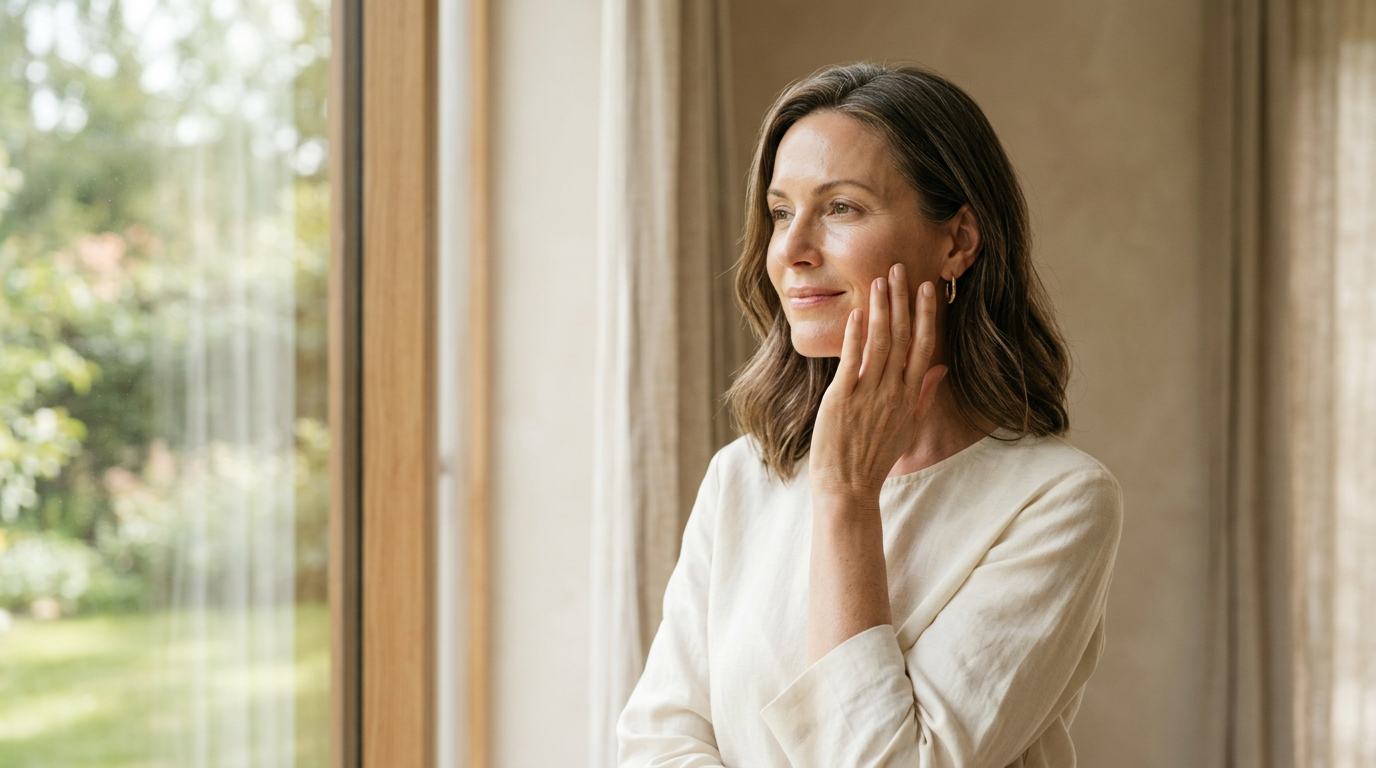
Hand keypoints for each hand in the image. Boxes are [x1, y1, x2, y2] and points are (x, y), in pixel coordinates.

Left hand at [808, 263, 947, 502]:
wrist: (849, 487)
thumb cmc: (875, 458)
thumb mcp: (908, 426)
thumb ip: (924, 394)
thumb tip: (940, 368)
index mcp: (909, 396)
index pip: (923, 346)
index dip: (925, 315)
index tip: (926, 288)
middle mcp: (893, 391)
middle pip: (902, 337)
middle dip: (901, 301)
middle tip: (899, 269)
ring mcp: (869, 394)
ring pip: (880, 343)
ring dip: (880, 309)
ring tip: (879, 281)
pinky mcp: (843, 398)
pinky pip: (852, 361)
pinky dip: (856, 335)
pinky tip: (859, 312)